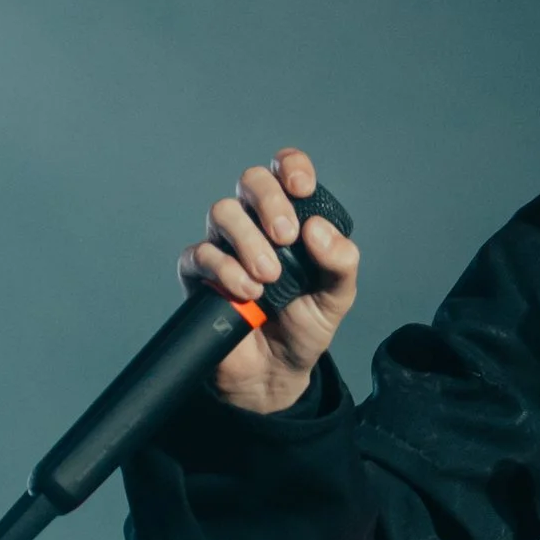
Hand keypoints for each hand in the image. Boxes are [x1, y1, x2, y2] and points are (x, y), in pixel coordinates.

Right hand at [180, 146, 358, 415]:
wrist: (276, 371)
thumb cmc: (306, 324)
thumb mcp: (338, 295)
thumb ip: (340, 261)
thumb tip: (317, 229)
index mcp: (292, 219)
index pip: (285, 171)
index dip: (291, 167)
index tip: (302, 189)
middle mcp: (255, 224)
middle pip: (250, 181)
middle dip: (269, 202)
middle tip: (287, 238)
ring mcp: (224, 246)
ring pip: (222, 211)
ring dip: (248, 240)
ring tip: (269, 277)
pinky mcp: (198, 274)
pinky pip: (200, 253)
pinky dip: (225, 270)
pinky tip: (247, 293)